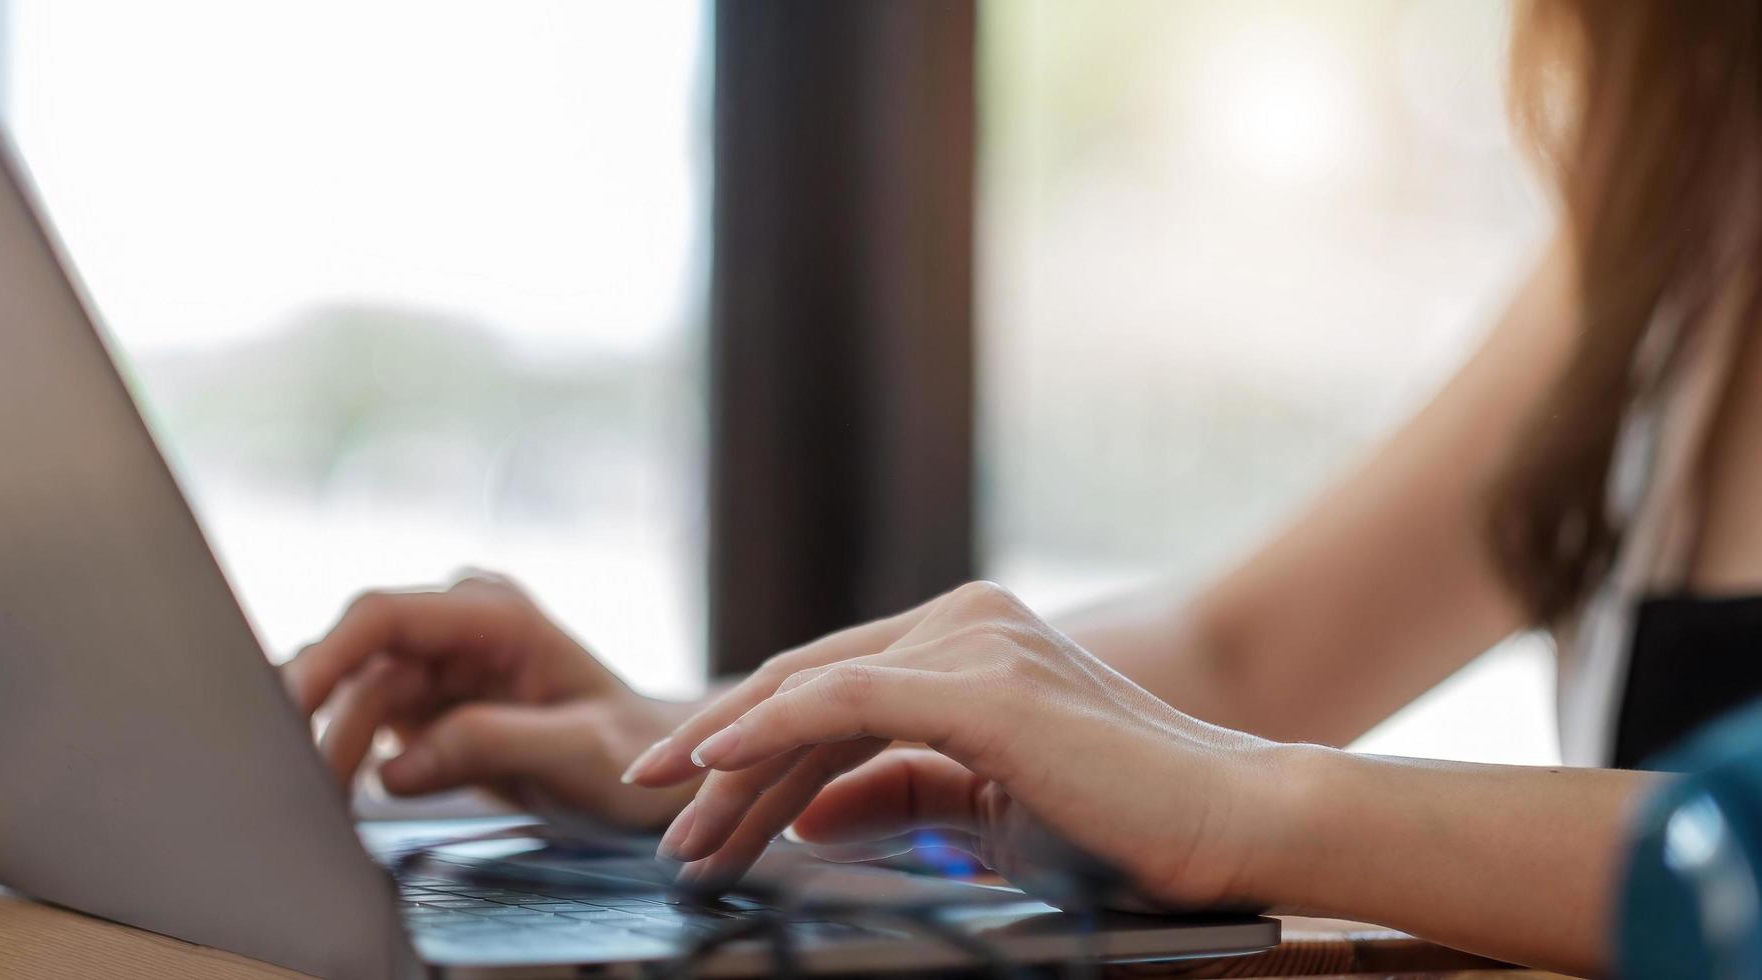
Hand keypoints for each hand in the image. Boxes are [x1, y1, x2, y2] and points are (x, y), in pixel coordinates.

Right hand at [283, 571, 695, 829]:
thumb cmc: (635, 752)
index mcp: (498, 614)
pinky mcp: (428, 701)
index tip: (288, 705)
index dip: (327, 656)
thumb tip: (399, 766)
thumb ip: (493, 744)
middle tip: (308, 786)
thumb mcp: (580, 751)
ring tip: (327, 804)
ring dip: (335, 746)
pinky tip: (340, 793)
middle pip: (360, 660)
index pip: (386, 616)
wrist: (656, 770)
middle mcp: (459, 625)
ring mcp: (440, 661)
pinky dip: (350, 756)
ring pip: (356, 695)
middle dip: (326, 719)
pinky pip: (369, 721)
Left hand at [625, 581, 1282, 907]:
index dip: (748, 748)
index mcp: (965, 644)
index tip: (686, 803)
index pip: (828, 695)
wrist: (1227, 826)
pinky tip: (713, 762)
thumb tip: (802, 816)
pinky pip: (845, 701)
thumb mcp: (982, 815)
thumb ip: (895, 800)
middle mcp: (962, 622)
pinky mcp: (980, 682)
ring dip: (731, 765)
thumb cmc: (1119, 823)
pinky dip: (771, 729)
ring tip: (679, 830)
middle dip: (719, 762)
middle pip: (805, 691)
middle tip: (661, 826)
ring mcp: (971, 642)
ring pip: (812, 697)